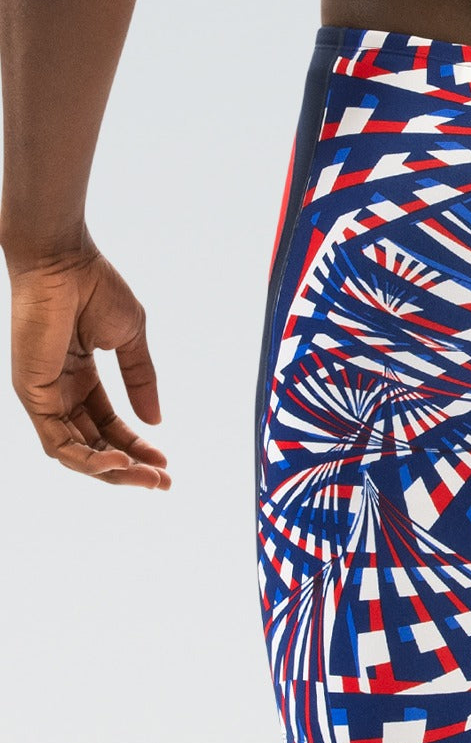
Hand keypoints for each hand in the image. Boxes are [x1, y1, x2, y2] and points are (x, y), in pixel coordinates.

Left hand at [8, 239, 169, 488]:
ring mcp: (43, 394)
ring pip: (74, 452)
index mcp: (79, 377)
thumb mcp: (130, 340)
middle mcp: (59, 390)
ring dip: (110, 471)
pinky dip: (87, 458)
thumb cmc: (93, 286)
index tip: (166, 465)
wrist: (63, 260)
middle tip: (161, 482)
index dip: (137, 447)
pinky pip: (58, 441)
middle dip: (128, 468)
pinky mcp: (32, 393)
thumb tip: (156, 421)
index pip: (108, 425)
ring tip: (145, 477)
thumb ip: (141, 380)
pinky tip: (117, 461)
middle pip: (92, 445)